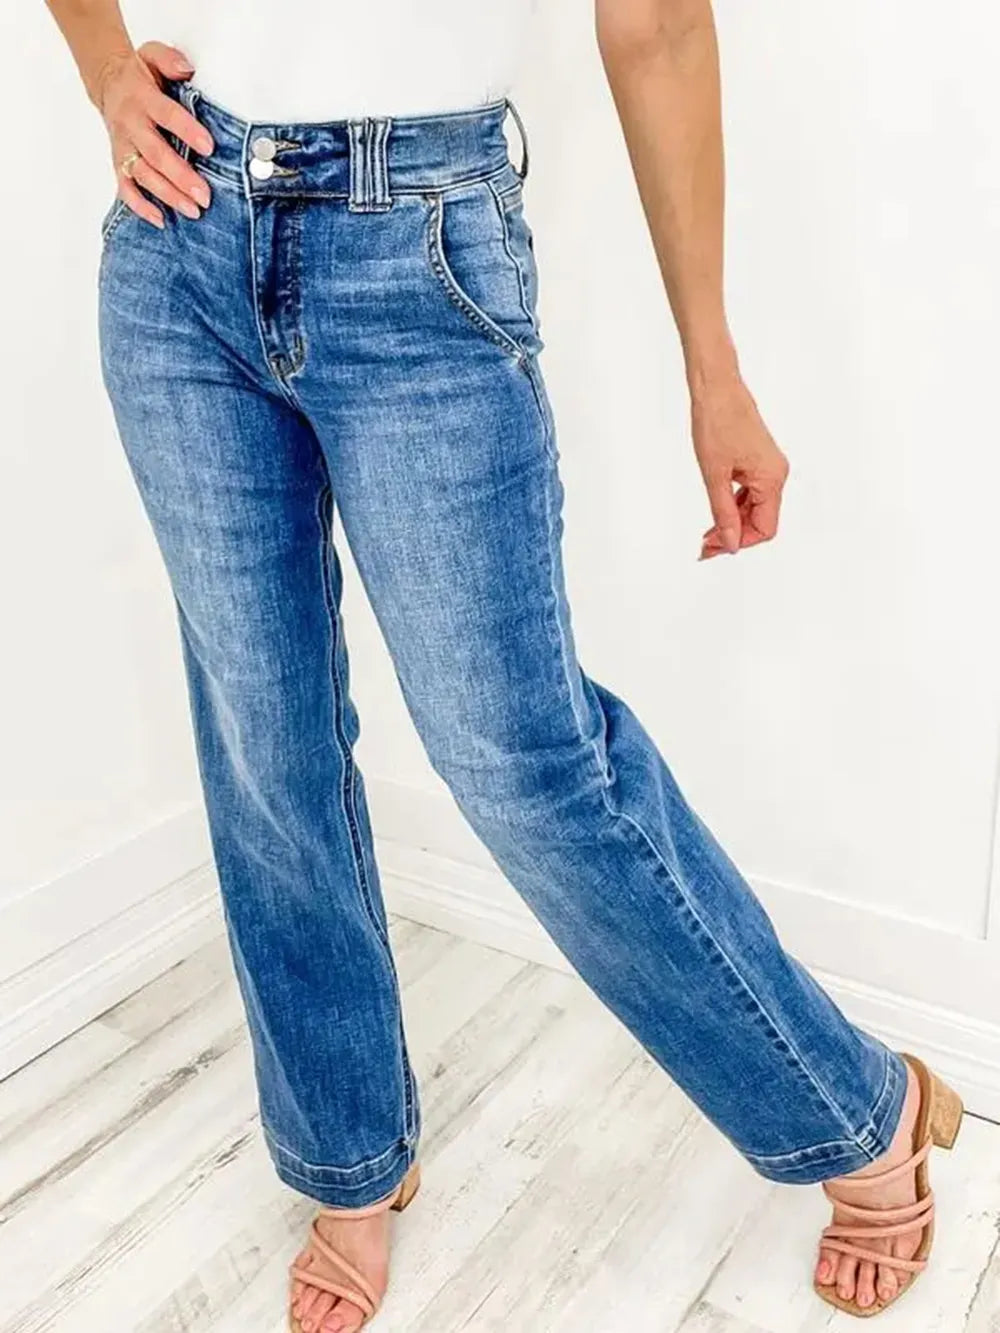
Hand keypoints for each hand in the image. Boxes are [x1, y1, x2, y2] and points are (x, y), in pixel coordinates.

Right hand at [95, 42, 213, 228]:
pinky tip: (160, 220)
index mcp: (142, 98)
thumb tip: (187, 69)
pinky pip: (125, 187)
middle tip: (205, 196)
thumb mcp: (152, 54)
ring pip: (143, 175)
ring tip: (192, 211)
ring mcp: (123, 146)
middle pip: (155, 154)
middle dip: (180, 177)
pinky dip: (139, 206)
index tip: (209, 147)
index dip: (187, 131)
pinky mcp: (118, 162)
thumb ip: (169, 60)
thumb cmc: (140, 73)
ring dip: (167, 195)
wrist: (108, 83)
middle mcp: (131, 124)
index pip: (167, 115)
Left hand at [691, 373, 789, 559]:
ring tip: (707, 533)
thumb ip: (723, 513)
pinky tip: (717, 511)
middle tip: (704, 546)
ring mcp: (769, 467)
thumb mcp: (714, 475)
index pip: (765, 528)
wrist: (716, 387)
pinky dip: (734, 506)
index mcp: (772, 478)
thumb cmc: (716, 422)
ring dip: (733, 523)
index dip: (739, 542)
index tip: (713, 548)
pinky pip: (751, 494)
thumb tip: (729, 544)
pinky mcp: (759, 461)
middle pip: (761, 521)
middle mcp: (776, 474)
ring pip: (755, 509)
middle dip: (734, 535)